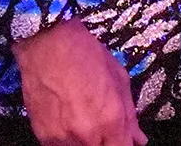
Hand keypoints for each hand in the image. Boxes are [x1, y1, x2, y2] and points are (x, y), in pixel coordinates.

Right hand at [13, 20, 146, 145]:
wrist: (48, 45)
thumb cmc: (86, 56)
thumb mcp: (119, 80)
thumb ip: (129, 115)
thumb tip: (137, 139)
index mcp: (111, 119)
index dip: (124, 145)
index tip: (123, 140)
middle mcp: (88, 134)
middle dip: (107, 143)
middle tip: (105, 130)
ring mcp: (63, 138)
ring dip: (87, 143)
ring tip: (85, 121)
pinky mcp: (44, 136)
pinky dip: (68, 141)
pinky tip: (70, 122)